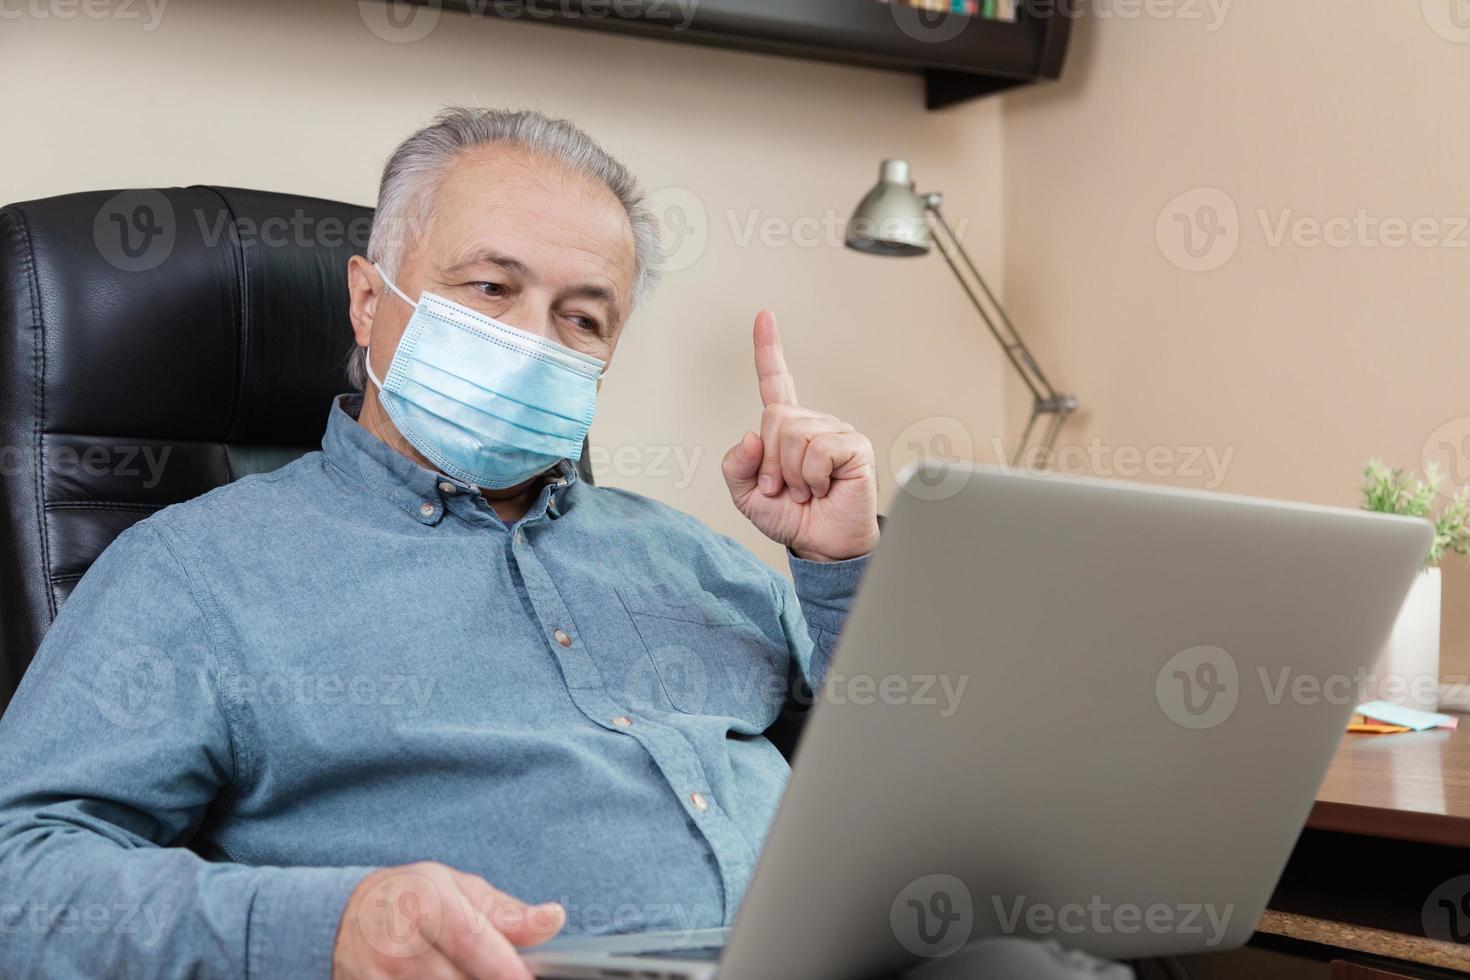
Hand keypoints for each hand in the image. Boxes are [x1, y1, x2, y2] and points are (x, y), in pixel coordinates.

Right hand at [333, 861, 563, 979]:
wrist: (341, 916)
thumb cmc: (410, 896)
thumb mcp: (456, 887)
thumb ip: (505, 911)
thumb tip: (553, 919)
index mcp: (427, 902)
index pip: (473, 940)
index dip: (506, 968)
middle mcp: (400, 942)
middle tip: (508, 974)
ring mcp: (381, 976)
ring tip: (468, 970)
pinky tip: (450, 979)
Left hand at [722, 311, 879, 562]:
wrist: (822, 546)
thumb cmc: (791, 518)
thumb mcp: (746, 495)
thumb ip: (735, 467)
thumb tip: (749, 437)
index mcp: (785, 429)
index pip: (775, 381)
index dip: (769, 349)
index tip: (765, 316)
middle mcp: (812, 423)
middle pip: (775, 418)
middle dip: (769, 460)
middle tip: (783, 487)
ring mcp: (835, 431)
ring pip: (794, 435)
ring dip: (791, 474)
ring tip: (806, 490)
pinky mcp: (854, 446)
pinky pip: (818, 450)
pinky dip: (812, 476)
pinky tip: (824, 488)